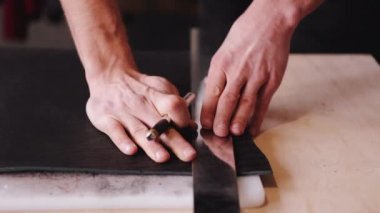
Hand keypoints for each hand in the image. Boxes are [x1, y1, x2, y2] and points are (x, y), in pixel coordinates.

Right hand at [86, 69, 195, 162]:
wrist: (108, 76)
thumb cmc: (138, 88)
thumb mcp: (159, 88)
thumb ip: (174, 105)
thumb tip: (190, 127)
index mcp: (157, 96)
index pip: (174, 106)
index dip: (183, 120)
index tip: (190, 134)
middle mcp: (141, 104)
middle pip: (161, 124)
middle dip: (176, 142)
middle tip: (189, 155)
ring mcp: (123, 112)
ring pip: (140, 131)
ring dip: (152, 145)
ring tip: (163, 157)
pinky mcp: (106, 119)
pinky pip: (115, 132)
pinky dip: (123, 141)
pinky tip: (131, 150)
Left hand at [201, 0, 300, 136]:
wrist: (270, 21)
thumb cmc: (244, 34)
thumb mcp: (224, 51)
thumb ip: (219, 74)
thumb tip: (213, 95)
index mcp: (221, 64)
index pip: (211, 93)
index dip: (207, 112)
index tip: (205, 124)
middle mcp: (237, 71)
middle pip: (227, 101)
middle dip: (221, 120)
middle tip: (218, 134)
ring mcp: (256, 76)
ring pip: (245, 103)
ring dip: (239, 121)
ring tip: (234, 134)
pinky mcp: (272, 79)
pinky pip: (263, 102)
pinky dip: (258, 117)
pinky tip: (253, 127)